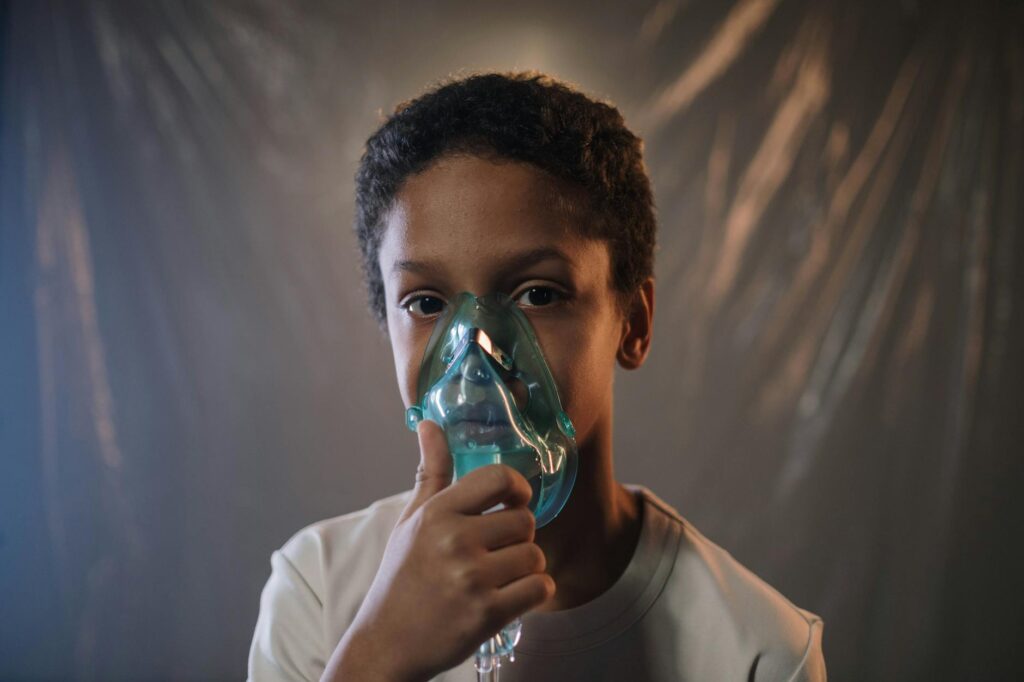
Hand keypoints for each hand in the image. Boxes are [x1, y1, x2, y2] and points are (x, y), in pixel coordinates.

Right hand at [321, 420, 554, 681]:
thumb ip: (430, 473)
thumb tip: (429, 424)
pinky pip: (539, 589)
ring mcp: (471, 579)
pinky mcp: (486, 614)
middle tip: (496, 554)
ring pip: (535, 556)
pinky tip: (511, 598)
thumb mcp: (410, 521)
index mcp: (437, 513)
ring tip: (499, 578)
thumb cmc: (402, 577)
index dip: (518, 489)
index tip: (513, 503)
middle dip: (518, 538)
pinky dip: (534, 594)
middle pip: (525, 521)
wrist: (386, 644)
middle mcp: (454, 541)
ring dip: (526, 569)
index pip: (499, 478)